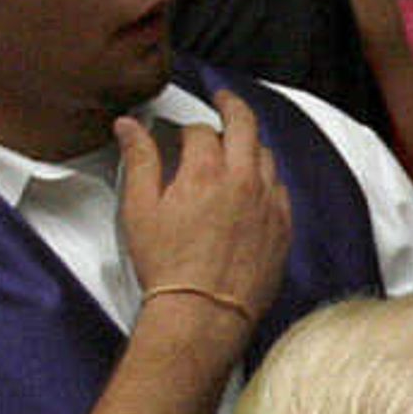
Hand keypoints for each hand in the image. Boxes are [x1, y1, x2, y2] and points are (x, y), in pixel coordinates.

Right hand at [118, 89, 289, 333]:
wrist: (203, 314)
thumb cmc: (169, 268)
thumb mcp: (140, 210)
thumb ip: (139, 161)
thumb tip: (129, 126)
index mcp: (206, 172)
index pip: (201, 130)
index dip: (186, 128)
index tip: (179, 133)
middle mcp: (244, 181)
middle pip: (245, 124)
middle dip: (232, 106)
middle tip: (223, 100)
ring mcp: (269, 204)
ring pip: (266, 156)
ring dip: (250, 145)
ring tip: (237, 146)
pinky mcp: (283, 228)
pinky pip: (280, 189)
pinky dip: (266, 179)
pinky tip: (254, 186)